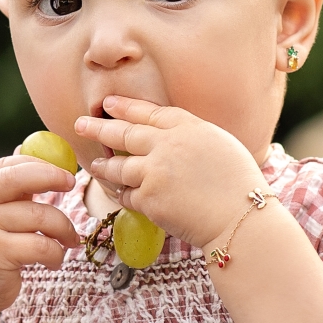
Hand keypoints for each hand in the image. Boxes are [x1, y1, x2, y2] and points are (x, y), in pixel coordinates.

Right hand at [0, 155, 79, 317]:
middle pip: (18, 178)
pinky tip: (53, 261)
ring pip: (39, 216)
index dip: (38, 162)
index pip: (8, 165)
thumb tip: (47, 162)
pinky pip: (41, 245)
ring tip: (68, 241)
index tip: (63, 170)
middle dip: (51, 176)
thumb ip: (16, 193)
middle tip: (72, 184)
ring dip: (64, 229)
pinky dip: (56, 253)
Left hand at [76, 95, 267, 250]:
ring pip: (118, 166)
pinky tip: (114, 191)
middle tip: (81, 124)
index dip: (126, 107)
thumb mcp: (220, 144)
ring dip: (103, 166)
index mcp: (188, 127)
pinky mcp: (148, 199)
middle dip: (99, 128)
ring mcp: (155, 172)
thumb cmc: (239, 184)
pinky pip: (126, 195)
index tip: (108, 103)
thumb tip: (168, 136)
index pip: (149, 112)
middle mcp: (167, 145)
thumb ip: (190, 136)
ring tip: (94, 165)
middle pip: (124, 133)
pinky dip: (120, 193)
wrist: (241, 218)